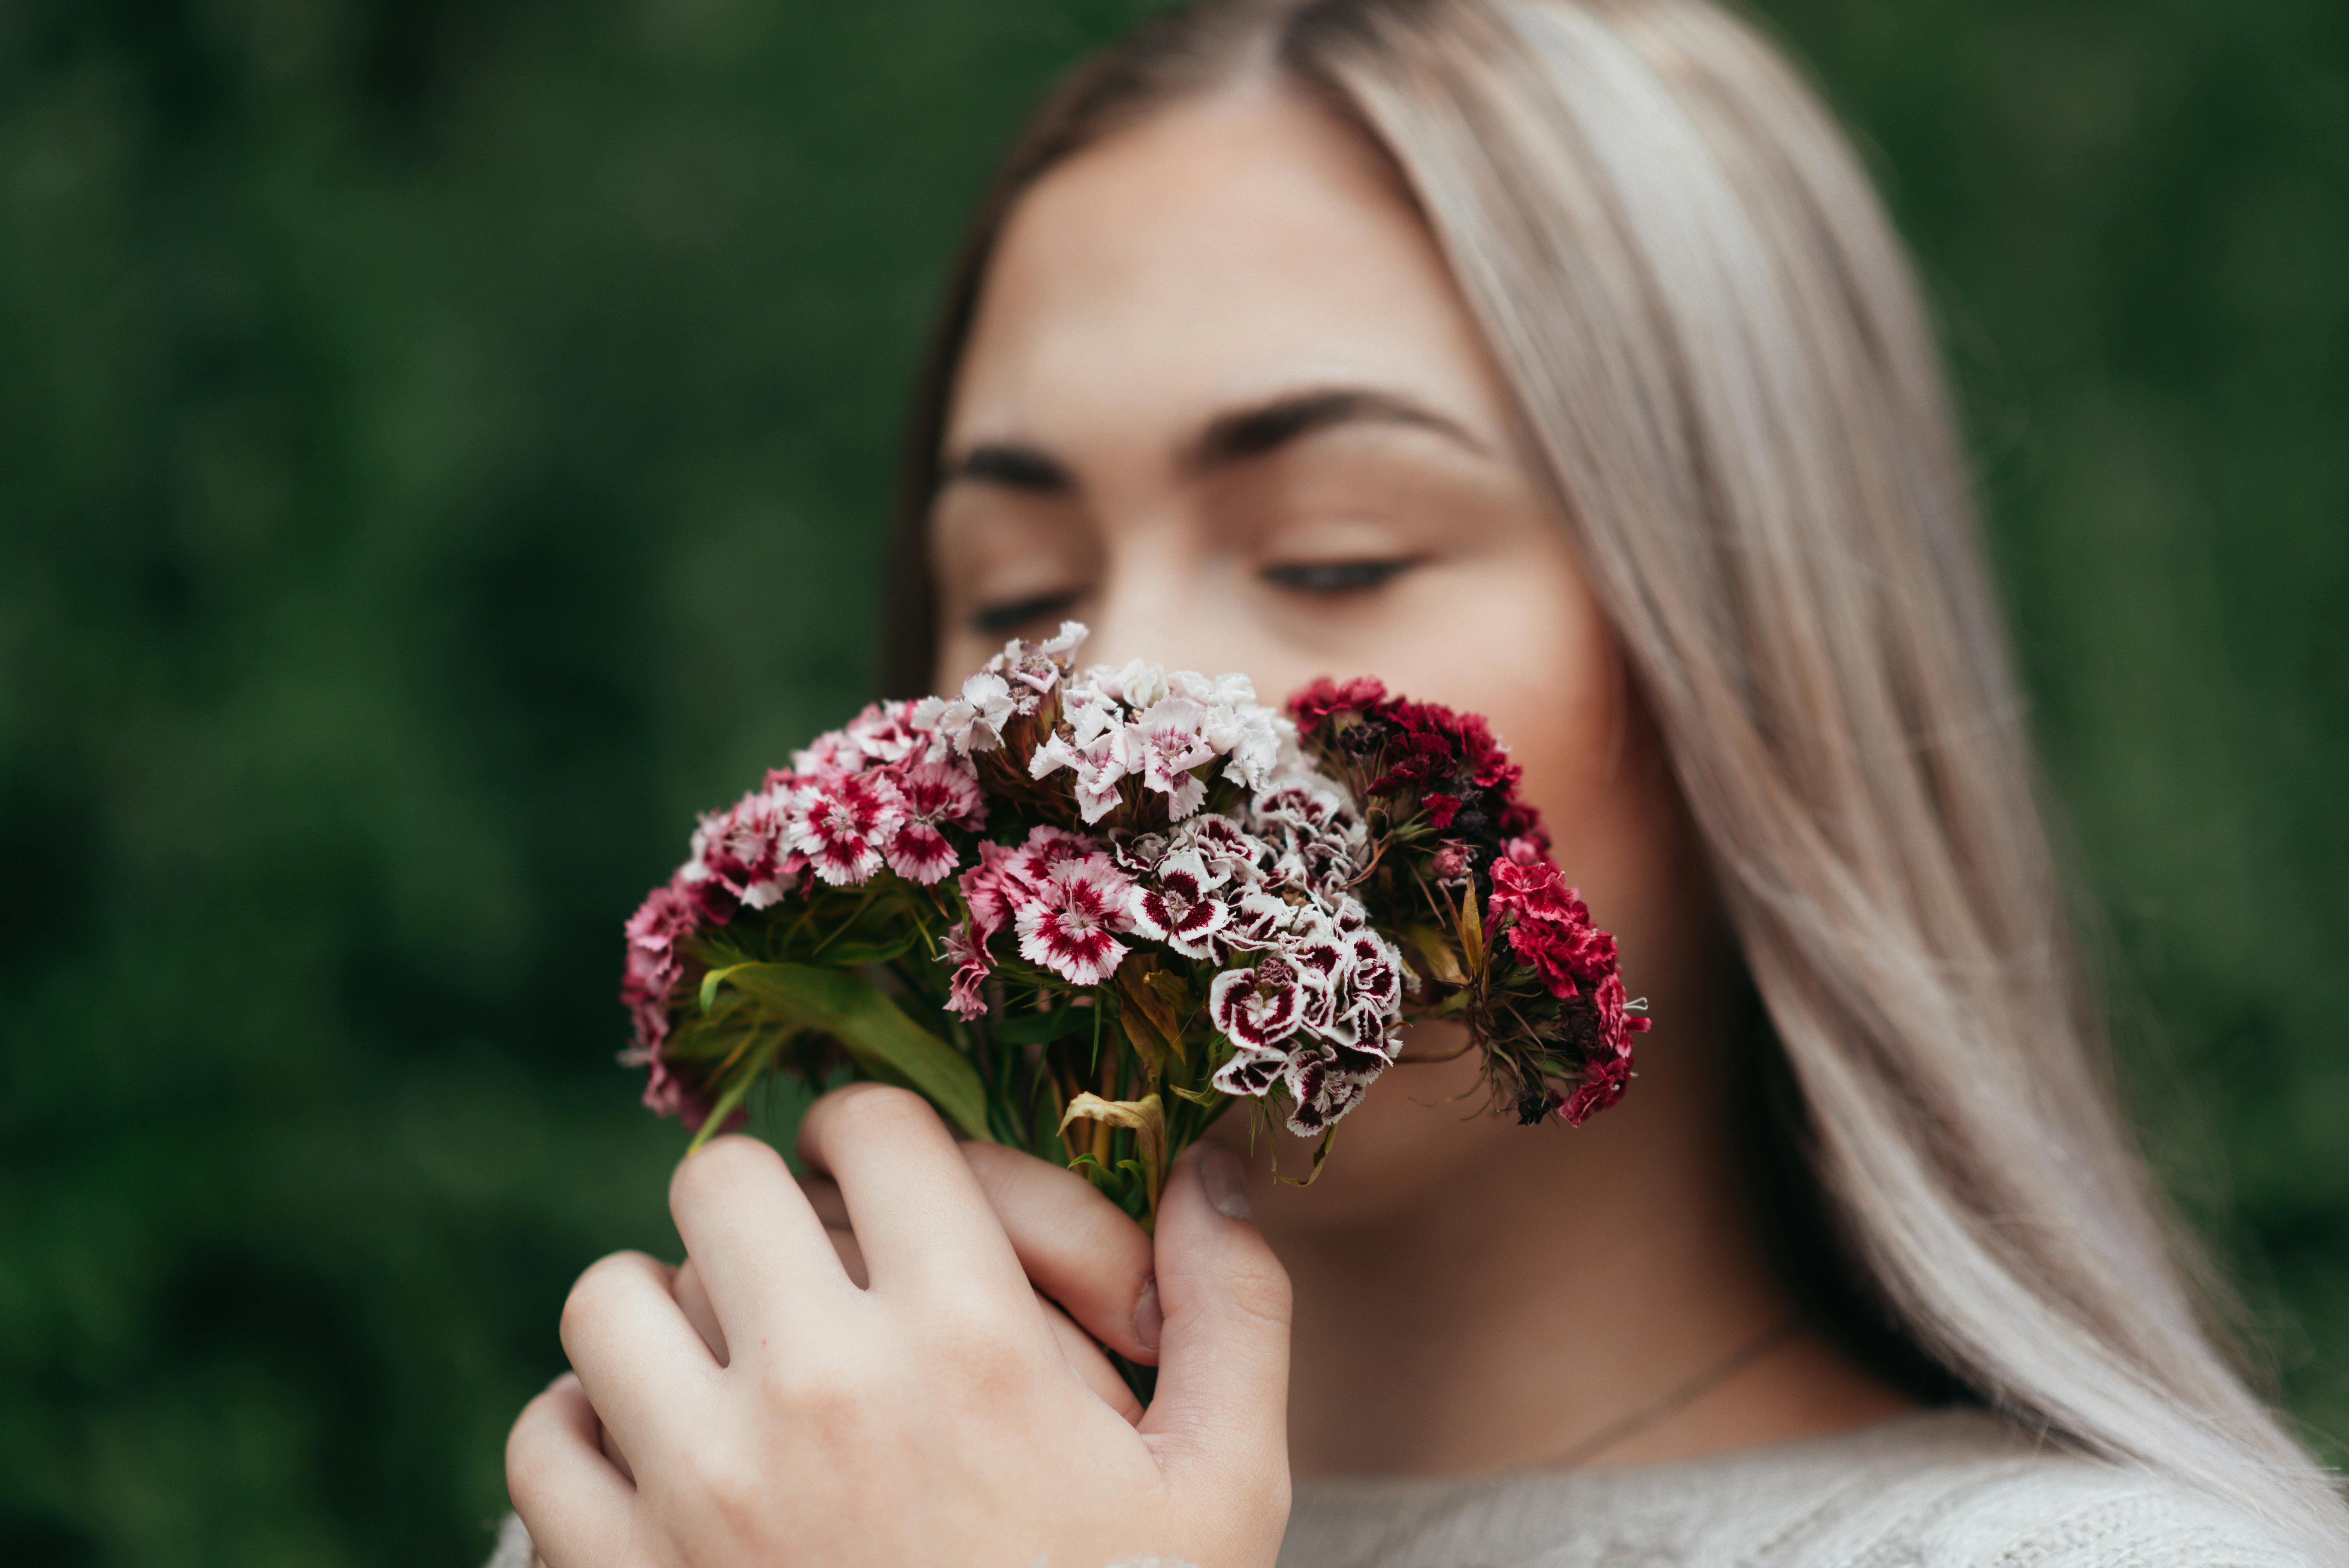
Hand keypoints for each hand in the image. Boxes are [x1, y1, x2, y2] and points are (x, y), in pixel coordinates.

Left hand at [505, 1084, 1292, 1567]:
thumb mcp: (1222, 1487)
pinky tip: (667, 1466)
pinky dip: (591, 1436)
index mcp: (969, 1345)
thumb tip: (1213, 1162)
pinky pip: (545, 1437)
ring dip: (671, 1317)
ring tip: (741, 1371)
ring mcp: (700, 1490)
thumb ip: (1231, 1307)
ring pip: (612, 1296)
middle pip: (722, 1181)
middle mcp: (820, 1392)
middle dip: (774, 1209)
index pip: (872, 1126)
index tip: (902, 1197)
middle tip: (824, 1275)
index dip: (887, 1140)